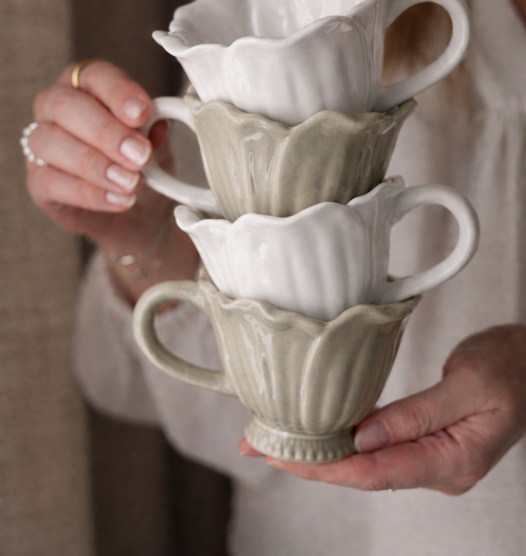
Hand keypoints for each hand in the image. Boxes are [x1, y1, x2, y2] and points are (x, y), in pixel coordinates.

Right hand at [26, 60, 197, 296]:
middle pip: (66, 105)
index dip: (118, 92)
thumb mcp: (154, 142)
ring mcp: (41, 143)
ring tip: (131, 182)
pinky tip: (119, 199)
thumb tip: (157, 125)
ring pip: (50, 142)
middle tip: (140, 155)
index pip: (96, 75)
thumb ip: (152, 131)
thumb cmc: (138, 161)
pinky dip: (90, 193)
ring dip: (95, 165)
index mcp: (88, 85)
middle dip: (106, 132)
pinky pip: (51, 182)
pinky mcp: (37, 181)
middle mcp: (56, 107)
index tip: (142, 114)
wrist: (134, 208)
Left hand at [240, 325, 525, 494]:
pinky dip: (346, 439)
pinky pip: (380, 446)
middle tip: (261, 446)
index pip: (376, 472)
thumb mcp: (469, 384)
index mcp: (453, 461)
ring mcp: (433, 456)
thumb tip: (364, 438)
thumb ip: (417, 414)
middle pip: (364, 472)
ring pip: (368, 461)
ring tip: (279, 440)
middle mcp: (440, 467)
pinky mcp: (427, 441)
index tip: (283, 457)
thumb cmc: (511, 368)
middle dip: (310, 463)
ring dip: (323, 452)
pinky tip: (321, 432)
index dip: (325, 468)